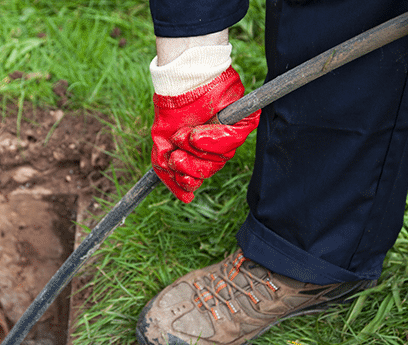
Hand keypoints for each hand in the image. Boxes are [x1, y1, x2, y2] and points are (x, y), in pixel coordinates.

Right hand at [151, 67, 259, 202]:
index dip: (189, 179)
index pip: (201, 175)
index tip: (177, 172)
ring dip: (197, 150)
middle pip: (211, 169)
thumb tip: (186, 199)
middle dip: (191, 166)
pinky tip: (197, 134)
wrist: (180, 82)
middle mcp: (219, 145)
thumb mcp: (162, 144)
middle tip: (177, 155)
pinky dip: (213, 139)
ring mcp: (232, 134)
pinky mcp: (244, 121)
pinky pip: (233, 140)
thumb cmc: (172, 110)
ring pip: (220, 157)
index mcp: (202, 152)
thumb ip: (168, 171)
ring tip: (184, 136)